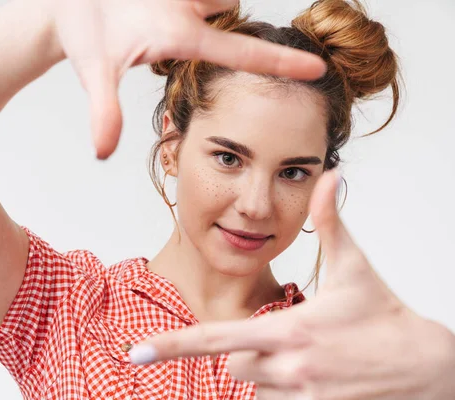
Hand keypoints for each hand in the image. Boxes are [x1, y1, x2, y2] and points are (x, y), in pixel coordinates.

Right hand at [45, 0, 325, 158]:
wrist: (63, 5)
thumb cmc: (83, 37)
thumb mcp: (96, 70)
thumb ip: (104, 109)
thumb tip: (102, 153)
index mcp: (183, 40)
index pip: (241, 53)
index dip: (278, 63)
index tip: (318, 71)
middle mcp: (191, 14)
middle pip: (230, 2)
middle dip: (214, 1)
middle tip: (184, 6)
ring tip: (157, 1)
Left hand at [130, 170, 454, 399]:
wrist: (426, 368)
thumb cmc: (384, 314)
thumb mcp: (355, 266)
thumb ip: (333, 221)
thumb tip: (332, 175)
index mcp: (291, 328)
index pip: (217, 339)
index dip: (174, 345)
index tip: (137, 352)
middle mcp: (291, 366)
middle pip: (230, 364)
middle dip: (240, 350)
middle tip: (278, 334)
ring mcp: (303, 395)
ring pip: (251, 386)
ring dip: (264, 370)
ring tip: (305, 353)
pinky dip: (281, 388)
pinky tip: (313, 372)